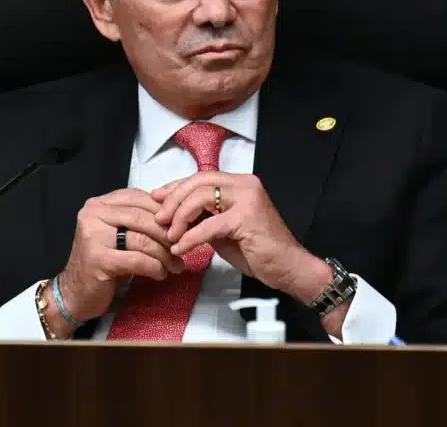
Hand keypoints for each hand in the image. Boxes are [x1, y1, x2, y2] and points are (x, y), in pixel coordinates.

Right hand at [55, 188, 185, 333]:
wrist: (75, 294)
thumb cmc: (103, 262)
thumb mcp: (118, 233)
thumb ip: (138, 218)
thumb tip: (176, 213)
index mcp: (99, 204)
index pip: (139, 197)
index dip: (164, 211)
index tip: (182, 225)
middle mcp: (93, 215)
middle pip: (142, 217)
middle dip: (168, 233)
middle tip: (184, 246)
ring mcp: (93, 236)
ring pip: (142, 238)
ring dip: (165, 254)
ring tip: (177, 265)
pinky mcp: (98, 260)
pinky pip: (138, 260)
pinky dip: (155, 267)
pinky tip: (161, 273)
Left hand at [152, 172, 326, 301]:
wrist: (289, 268)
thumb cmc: (258, 250)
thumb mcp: (224, 229)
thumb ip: (204, 216)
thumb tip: (174, 213)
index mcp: (240, 183)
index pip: (201, 177)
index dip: (176, 186)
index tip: (156, 198)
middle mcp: (245, 184)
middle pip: (198, 183)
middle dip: (173, 200)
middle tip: (160, 219)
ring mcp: (247, 199)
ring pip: (201, 198)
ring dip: (180, 217)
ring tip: (170, 235)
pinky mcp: (246, 218)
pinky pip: (208, 225)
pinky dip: (190, 237)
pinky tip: (181, 248)